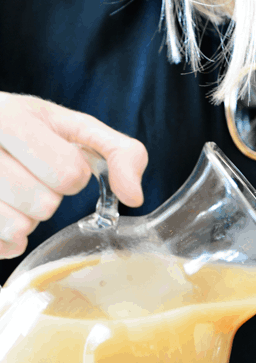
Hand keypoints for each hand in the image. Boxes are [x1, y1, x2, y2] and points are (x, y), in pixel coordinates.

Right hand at [0, 93, 147, 257]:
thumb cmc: (28, 132)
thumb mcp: (72, 127)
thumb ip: (118, 152)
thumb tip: (135, 196)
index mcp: (9, 116)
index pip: (68, 174)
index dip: (72, 175)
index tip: (55, 161)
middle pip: (43, 205)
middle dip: (48, 197)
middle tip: (31, 179)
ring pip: (18, 227)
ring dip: (26, 219)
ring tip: (14, 194)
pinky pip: (0, 245)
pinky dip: (7, 238)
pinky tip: (3, 212)